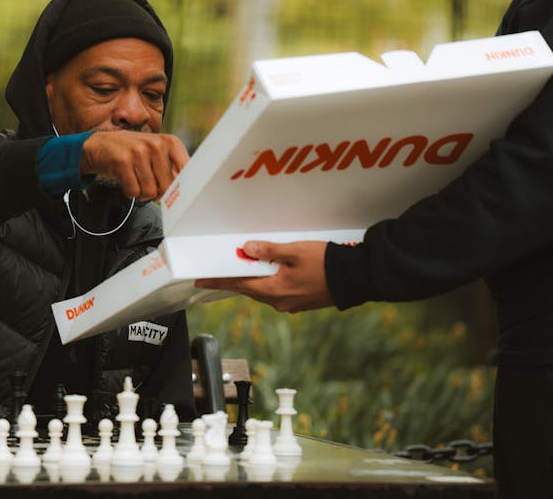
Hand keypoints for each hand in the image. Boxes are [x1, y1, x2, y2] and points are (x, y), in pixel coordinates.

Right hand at [80, 131, 188, 200]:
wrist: (99, 145)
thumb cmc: (131, 152)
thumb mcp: (155, 153)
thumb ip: (172, 168)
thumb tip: (186, 190)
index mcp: (169, 142)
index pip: (186, 170)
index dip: (182, 187)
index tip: (178, 194)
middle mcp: (156, 144)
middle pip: (167, 187)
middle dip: (157, 193)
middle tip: (148, 186)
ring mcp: (138, 152)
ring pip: (150, 191)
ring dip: (142, 194)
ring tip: (136, 182)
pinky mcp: (122, 161)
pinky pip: (133, 191)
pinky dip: (130, 192)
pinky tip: (126, 182)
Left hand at [195, 241, 333, 312]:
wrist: (356, 278)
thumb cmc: (327, 263)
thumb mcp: (295, 251)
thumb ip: (269, 251)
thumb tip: (246, 249)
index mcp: (274, 290)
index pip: (238, 284)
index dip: (218, 280)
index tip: (200, 280)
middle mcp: (279, 302)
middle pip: (249, 288)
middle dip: (234, 279)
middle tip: (219, 271)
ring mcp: (290, 305)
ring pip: (263, 291)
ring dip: (252, 280)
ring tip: (242, 269)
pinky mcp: (300, 303)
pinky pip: (276, 293)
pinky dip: (267, 283)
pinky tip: (269, 274)